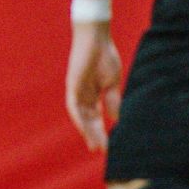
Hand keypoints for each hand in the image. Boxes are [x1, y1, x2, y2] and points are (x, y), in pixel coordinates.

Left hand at [65, 22, 121, 151]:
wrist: (97, 38)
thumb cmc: (105, 57)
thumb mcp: (112, 83)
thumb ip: (112, 100)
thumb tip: (115, 118)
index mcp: (93, 94)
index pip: (96, 117)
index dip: (101, 131)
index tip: (107, 146)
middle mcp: (83, 95)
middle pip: (88, 119)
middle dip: (94, 134)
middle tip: (100, 150)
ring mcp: (77, 90)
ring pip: (81, 116)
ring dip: (87, 130)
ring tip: (94, 145)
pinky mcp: (72, 84)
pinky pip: (74, 105)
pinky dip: (79, 117)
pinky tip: (84, 128)